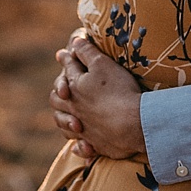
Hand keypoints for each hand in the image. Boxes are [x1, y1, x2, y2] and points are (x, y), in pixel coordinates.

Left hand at [49, 35, 146, 160]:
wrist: (134, 123)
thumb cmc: (119, 91)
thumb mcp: (103, 65)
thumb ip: (86, 53)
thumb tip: (73, 42)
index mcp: (75, 89)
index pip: (66, 71)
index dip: (66, 60)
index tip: (62, 54)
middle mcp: (75, 110)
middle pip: (56, 101)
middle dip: (58, 92)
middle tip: (63, 89)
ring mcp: (84, 129)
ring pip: (65, 125)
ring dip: (65, 120)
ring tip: (70, 117)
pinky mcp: (96, 145)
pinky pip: (82, 148)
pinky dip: (80, 146)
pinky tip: (82, 145)